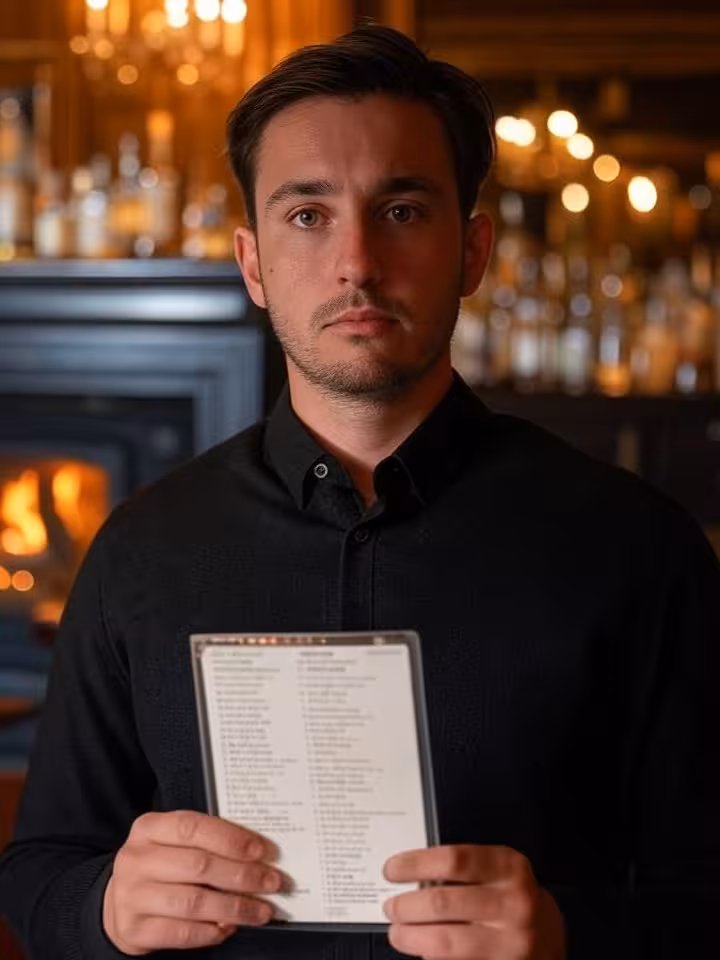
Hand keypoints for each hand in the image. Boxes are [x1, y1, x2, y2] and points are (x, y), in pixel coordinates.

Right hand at [103, 810, 282, 954]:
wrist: (118, 902)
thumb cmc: (159, 866)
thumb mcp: (171, 842)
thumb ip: (205, 840)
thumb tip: (256, 852)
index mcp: (148, 828)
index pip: (193, 827)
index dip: (231, 839)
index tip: (261, 850)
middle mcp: (136, 859)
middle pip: (199, 865)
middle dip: (243, 875)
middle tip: (272, 881)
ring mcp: (132, 896)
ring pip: (194, 901)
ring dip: (235, 907)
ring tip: (261, 910)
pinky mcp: (134, 929)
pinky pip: (182, 932)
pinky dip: (212, 931)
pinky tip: (230, 927)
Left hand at [382, 844, 564, 959]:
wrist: (550, 935)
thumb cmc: (510, 897)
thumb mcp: (497, 871)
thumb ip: (462, 869)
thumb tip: (409, 876)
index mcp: (509, 867)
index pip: (452, 860)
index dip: (415, 864)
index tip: (392, 869)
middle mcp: (514, 903)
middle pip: (442, 903)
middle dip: (406, 906)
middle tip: (391, 906)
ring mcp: (512, 942)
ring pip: (444, 941)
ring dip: (411, 936)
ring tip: (398, 932)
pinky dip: (431, 958)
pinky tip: (423, 951)